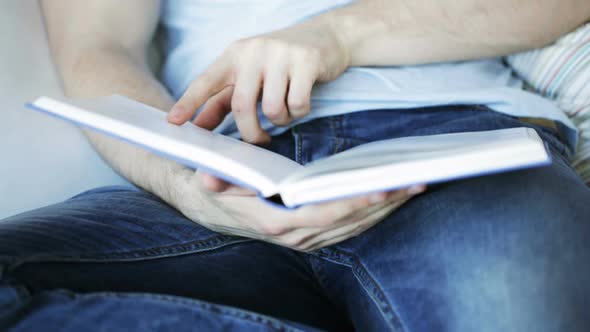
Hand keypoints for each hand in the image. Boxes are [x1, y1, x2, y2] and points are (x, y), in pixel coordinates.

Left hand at [167, 20, 349, 143]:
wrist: (325, 36)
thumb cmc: (280, 62)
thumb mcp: (249, 74)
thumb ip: (224, 98)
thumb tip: (200, 125)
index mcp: (234, 55)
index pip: (206, 81)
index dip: (188, 103)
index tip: (173, 122)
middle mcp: (254, 51)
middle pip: (242, 106)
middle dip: (251, 132)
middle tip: (260, 140)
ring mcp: (281, 55)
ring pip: (272, 109)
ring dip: (281, 121)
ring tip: (286, 112)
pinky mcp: (306, 62)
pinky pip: (297, 104)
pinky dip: (299, 113)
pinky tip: (301, 104)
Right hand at [172, 172, 425, 251]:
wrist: (209, 207)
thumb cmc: (217, 188)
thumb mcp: (212, 180)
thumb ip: (215, 182)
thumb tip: (209, 180)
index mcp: (277, 222)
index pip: (324, 215)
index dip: (354, 203)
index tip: (382, 188)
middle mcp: (296, 236)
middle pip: (349, 222)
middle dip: (384, 202)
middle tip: (416, 181)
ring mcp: (307, 238)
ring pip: (355, 226)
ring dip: (386, 208)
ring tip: (414, 186)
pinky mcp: (314, 234)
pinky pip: (350, 227)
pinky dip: (374, 213)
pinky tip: (393, 198)